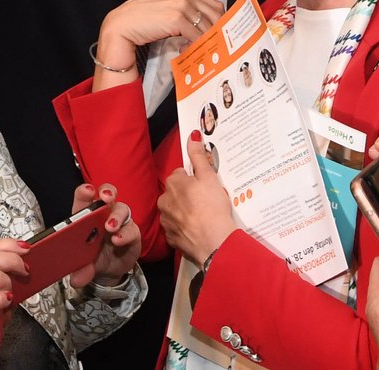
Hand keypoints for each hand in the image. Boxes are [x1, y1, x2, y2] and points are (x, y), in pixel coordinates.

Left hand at [65, 183, 141, 287]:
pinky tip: (118, 240)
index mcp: (87, 215)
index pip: (84, 197)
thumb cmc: (92, 257)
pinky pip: (132, 229)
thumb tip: (76, 280)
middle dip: (107, 192)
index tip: (87, 192)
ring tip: (110, 227)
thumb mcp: (83, 264)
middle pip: (107, 194)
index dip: (85, 192)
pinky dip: (126, 234)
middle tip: (104, 199)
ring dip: (116, 216)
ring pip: (122, 209)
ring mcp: (120, 222)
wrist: (109, 271)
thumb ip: (80, 270)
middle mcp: (104, 214)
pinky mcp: (132, 234)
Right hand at [92, 0, 223, 88]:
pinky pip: (195, 35)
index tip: (220, 36)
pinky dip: (195, 46)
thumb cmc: (144, 20)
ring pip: (207, 27)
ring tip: (198, 51)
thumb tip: (204, 30)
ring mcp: (181, 6)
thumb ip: (186, 15)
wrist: (122, 25)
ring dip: (206, 42)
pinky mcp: (175, 19)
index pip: (215, 6)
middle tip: (214, 47)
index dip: (220, 22)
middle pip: (216, 15)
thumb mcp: (169, 11)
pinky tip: (186, 50)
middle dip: (218, 33)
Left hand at [158, 133, 235, 264]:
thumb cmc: (212, 207)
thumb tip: (192, 135)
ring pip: (175, 211)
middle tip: (206, 201)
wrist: (214, 242)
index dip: (194, 179)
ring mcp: (166, 221)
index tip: (205, 186)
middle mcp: (164, 201)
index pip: (180, 175)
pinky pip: (177, 229)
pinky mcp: (171, 239)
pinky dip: (185, 228)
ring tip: (204, 217)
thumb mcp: (209, 176)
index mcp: (173, 184)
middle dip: (188, 196)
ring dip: (185, 212)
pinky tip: (198, 229)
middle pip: (176, 193)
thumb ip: (199, 156)